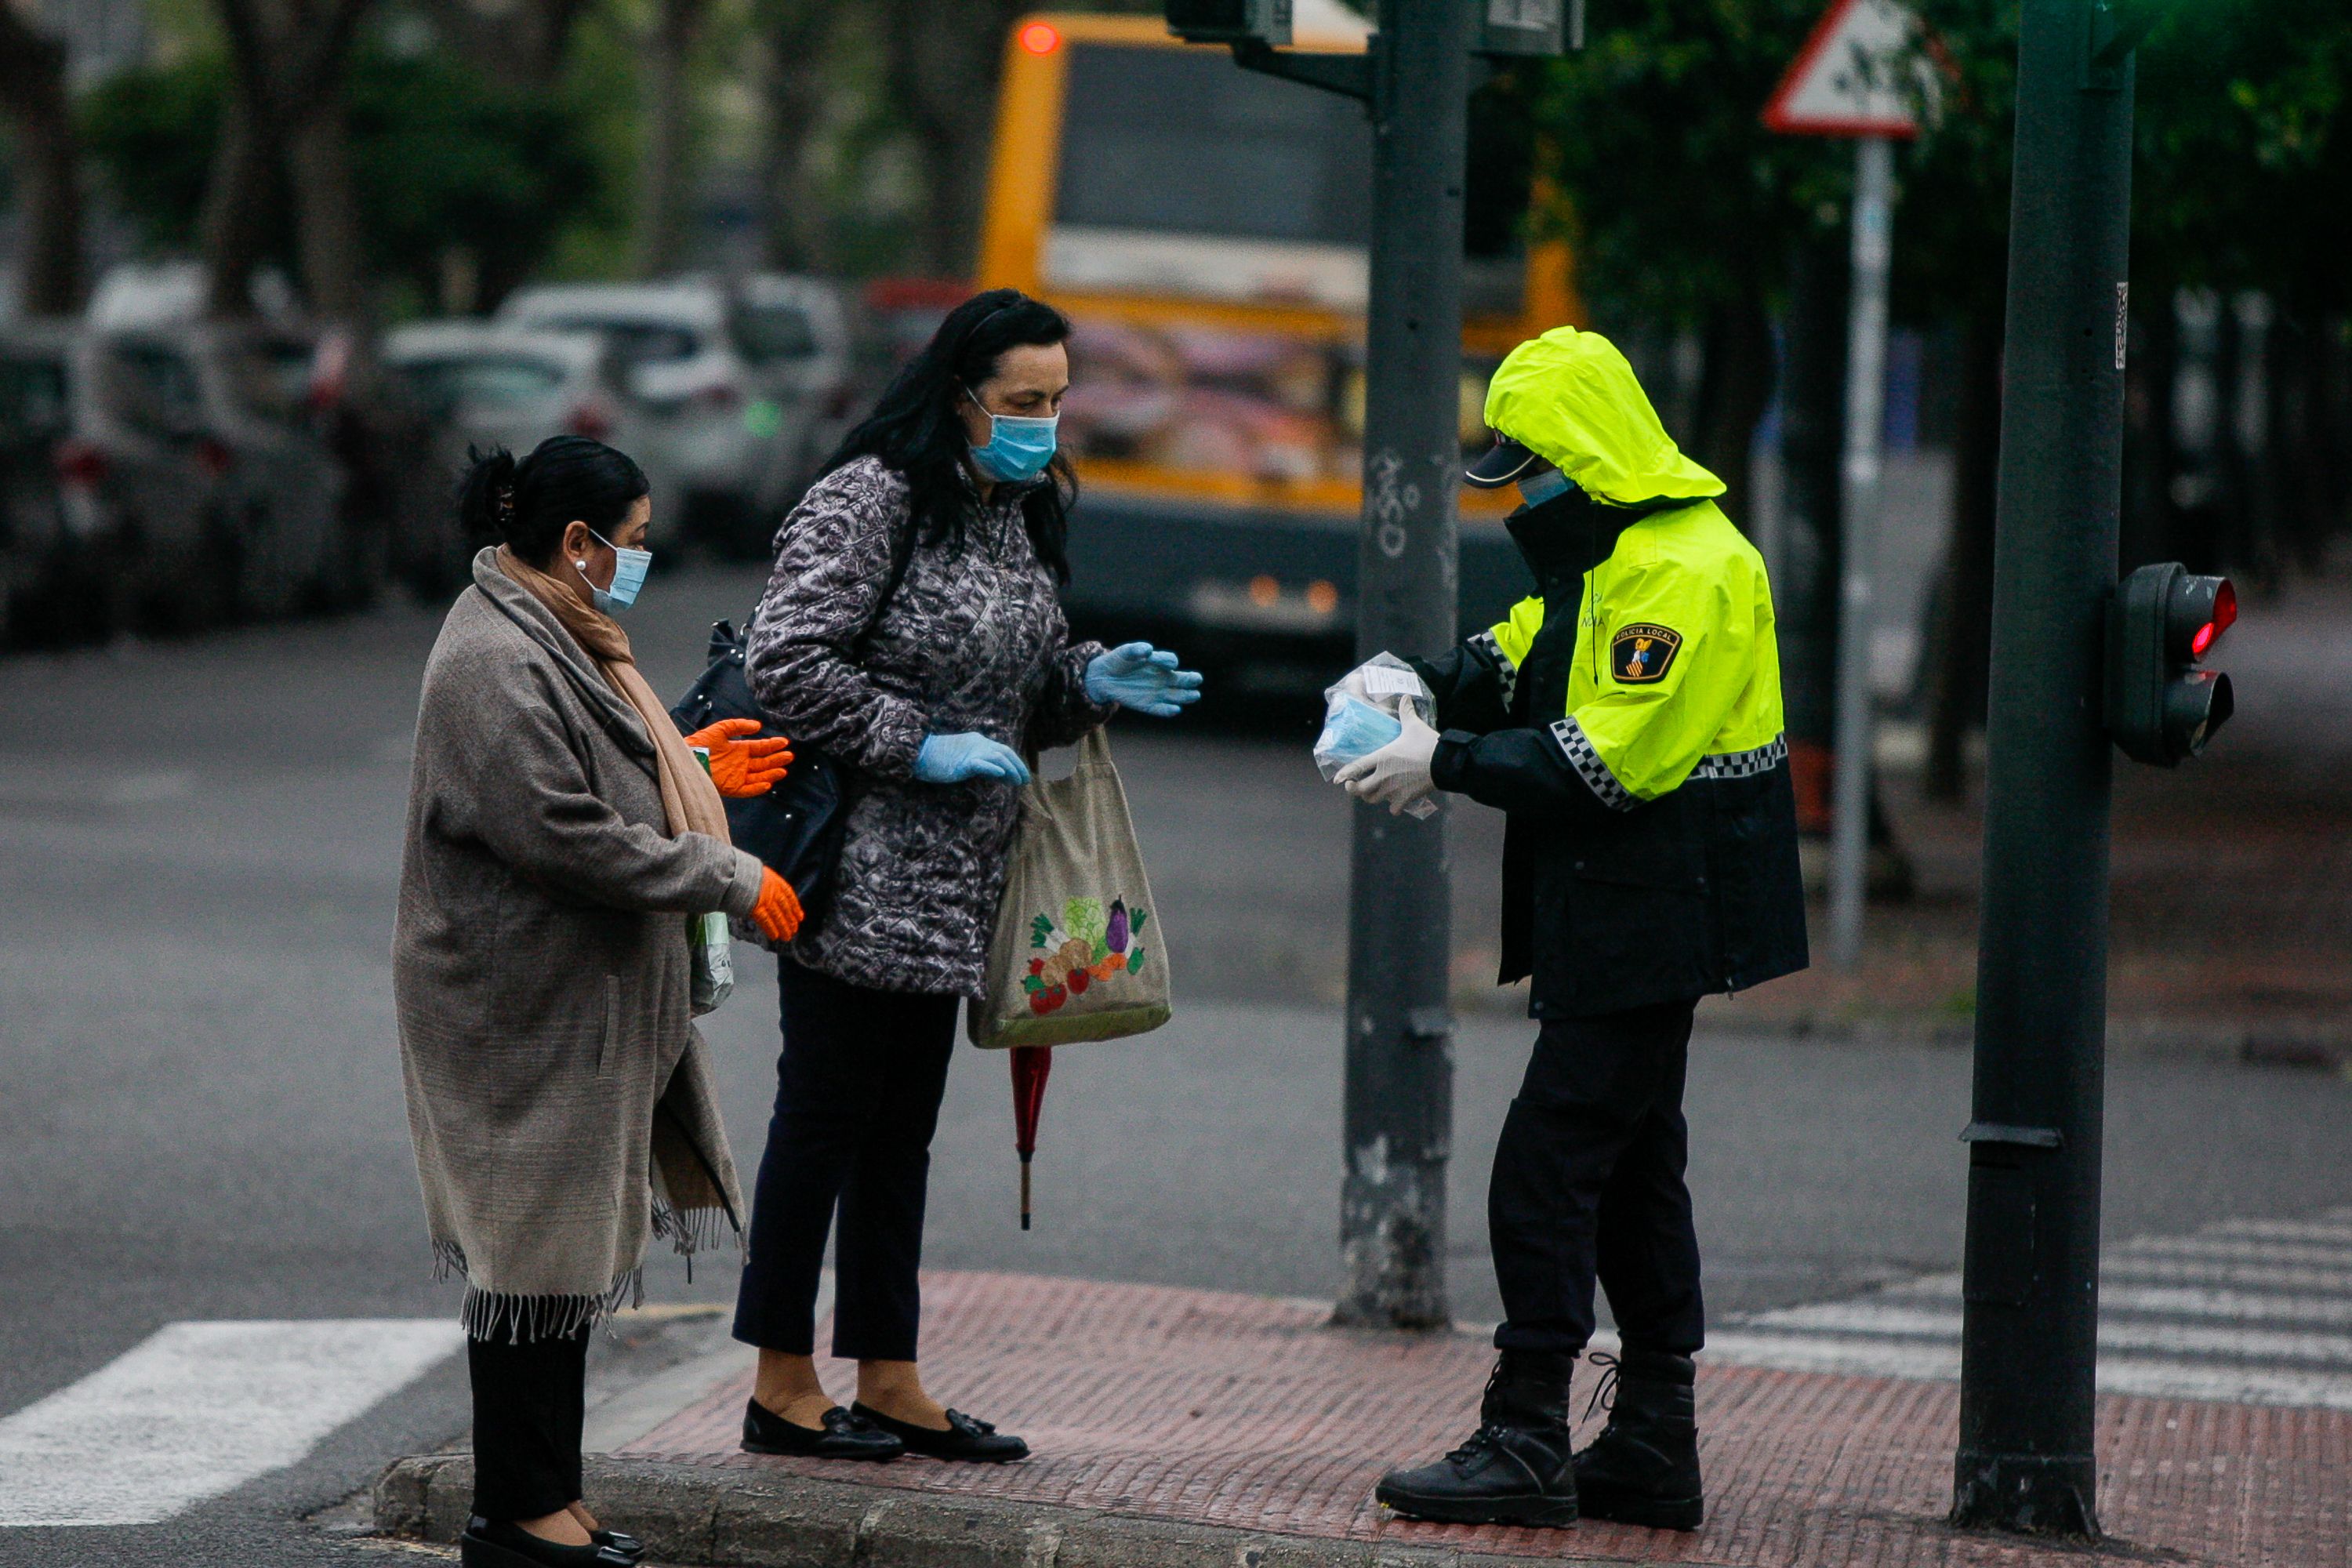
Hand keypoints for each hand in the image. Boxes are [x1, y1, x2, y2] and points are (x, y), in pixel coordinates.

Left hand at [683, 717, 793, 798]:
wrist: (684, 758)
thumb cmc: (698, 744)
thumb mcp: (719, 729)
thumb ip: (738, 725)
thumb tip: (758, 726)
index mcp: (739, 749)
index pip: (760, 748)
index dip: (772, 746)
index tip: (784, 742)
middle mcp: (740, 764)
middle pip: (763, 763)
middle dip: (776, 760)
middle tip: (789, 756)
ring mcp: (736, 776)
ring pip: (759, 777)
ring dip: (771, 774)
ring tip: (783, 770)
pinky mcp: (730, 788)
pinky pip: (747, 790)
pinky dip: (757, 788)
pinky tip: (767, 783)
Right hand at [750, 868, 802, 942]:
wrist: (733, 872)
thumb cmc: (743, 873)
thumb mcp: (760, 873)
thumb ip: (767, 883)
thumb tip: (770, 893)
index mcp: (775, 881)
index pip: (789, 896)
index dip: (795, 907)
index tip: (800, 917)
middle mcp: (773, 891)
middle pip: (785, 908)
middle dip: (790, 920)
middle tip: (794, 930)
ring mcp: (765, 900)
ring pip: (778, 916)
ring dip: (783, 927)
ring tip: (787, 937)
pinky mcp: (756, 908)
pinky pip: (766, 921)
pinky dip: (771, 929)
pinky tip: (775, 936)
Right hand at [914, 732, 1032, 785]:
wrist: (919, 754)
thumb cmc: (939, 759)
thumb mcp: (965, 759)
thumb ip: (982, 764)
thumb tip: (1000, 774)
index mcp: (978, 740)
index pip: (1002, 749)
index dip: (1015, 761)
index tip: (1021, 774)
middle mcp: (978, 742)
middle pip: (1005, 751)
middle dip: (1018, 766)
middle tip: (1025, 780)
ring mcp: (971, 751)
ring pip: (998, 756)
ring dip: (1011, 770)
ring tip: (1017, 782)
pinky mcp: (963, 762)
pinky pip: (981, 763)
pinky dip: (993, 769)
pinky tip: (1002, 776)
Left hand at [1085, 642, 1203, 716]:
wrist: (1105, 677)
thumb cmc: (1119, 660)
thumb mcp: (1126, 651)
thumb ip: (1137, 649)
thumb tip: (1149, 651)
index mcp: (1159, 662)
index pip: (1170, 661)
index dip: (1167, 661)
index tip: (1159, 661)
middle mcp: (1163, 677)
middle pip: (1182, 679)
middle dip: (1190, 679)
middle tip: (1197, 679)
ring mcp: (1157, 692)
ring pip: (1177, 695)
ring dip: (1186, 696)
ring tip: (1194, 695)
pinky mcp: (1148, 705)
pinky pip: (1161, 709)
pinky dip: (1168, 710)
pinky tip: (1176, 709)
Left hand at [1335, 707, 1440, 813]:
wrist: (1443, 763)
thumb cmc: (1426, 743)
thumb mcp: (1413, 725)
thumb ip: (1405, 712)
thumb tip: (1405, 696)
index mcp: (1381, 758)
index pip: (1356, 767)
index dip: (1344, 775)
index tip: (1338, 779)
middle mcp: (1382, 776)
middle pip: (1360, 790)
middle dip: (1354, 789)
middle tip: (1353, 786)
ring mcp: (1392, 790)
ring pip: (1373, 800)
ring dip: (1370, 797)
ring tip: (1372, 792)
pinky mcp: (1405, 799)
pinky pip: (1393, 809)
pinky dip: (1393, 807)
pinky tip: (1396, 802)